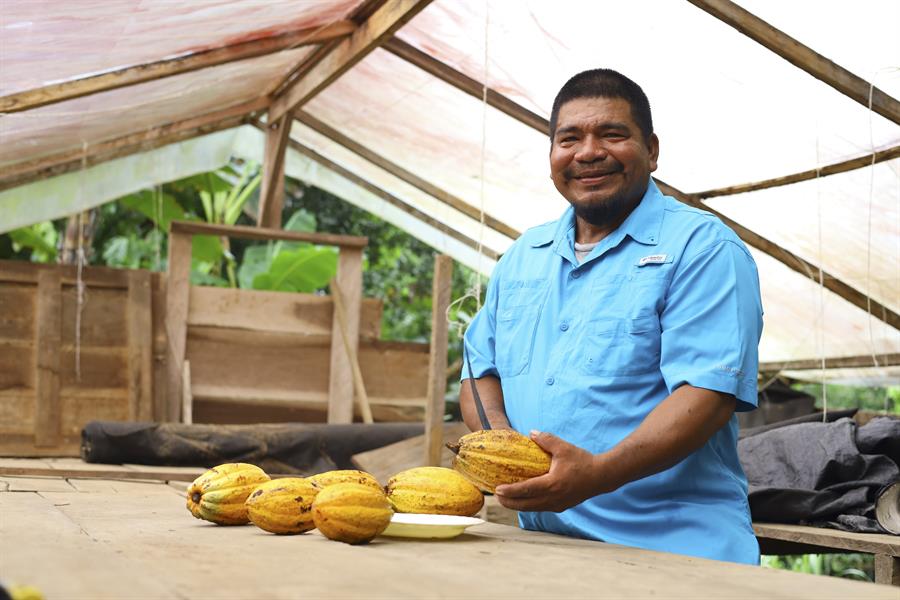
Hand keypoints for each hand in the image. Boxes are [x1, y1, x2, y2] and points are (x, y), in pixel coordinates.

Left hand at [494, 430, 609, 512]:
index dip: (510, 491)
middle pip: (526, 505)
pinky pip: (540, 508)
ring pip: (532, 509)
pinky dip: (529, 505)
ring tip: (505, 500)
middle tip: (496, 497)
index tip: (497, 489)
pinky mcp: (561, 506)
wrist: (601, 476)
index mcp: (552, 484)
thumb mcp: (563, 447)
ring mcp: (557, 504)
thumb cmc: (582, 461)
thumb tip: (530, 433)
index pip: (526, 490)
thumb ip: (545, 440)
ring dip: (518, 505)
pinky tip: (523, 500)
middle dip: (509, 502)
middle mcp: (553, 498)